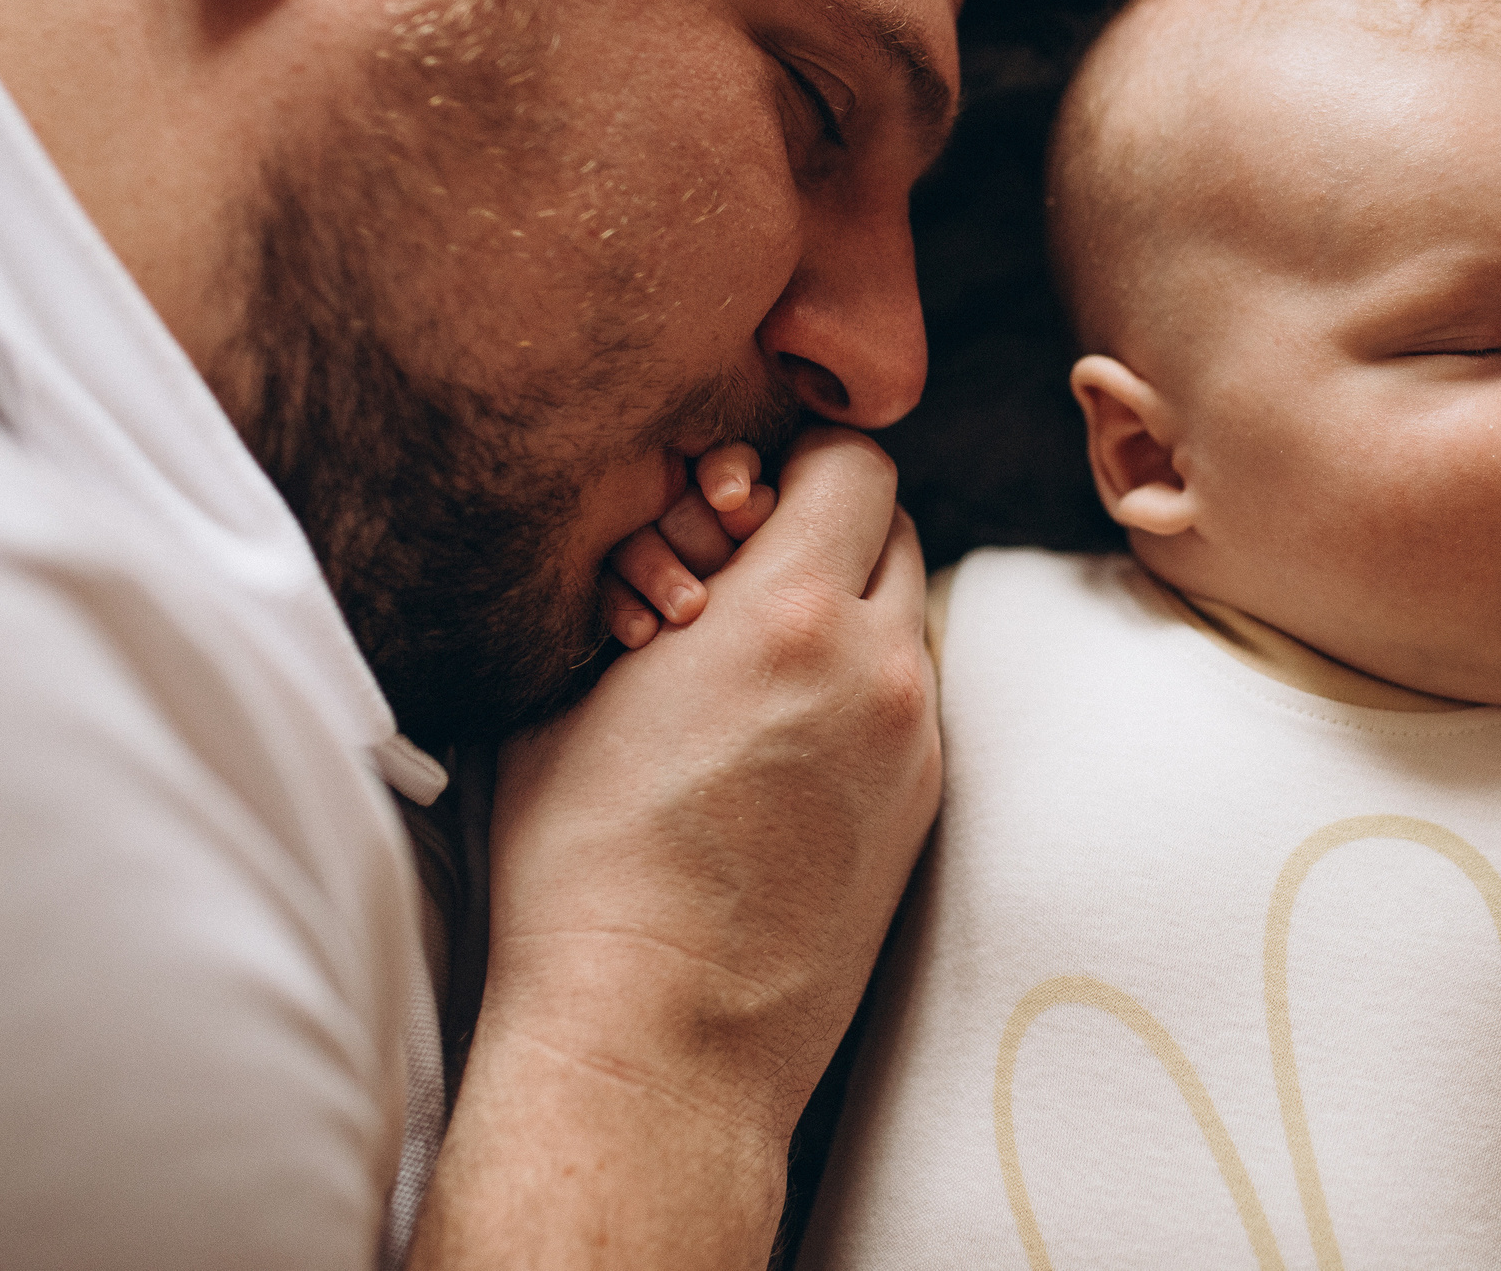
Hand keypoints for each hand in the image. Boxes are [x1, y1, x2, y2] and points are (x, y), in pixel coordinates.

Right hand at [414, 427, 938, 1267]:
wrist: (656, 1037)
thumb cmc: (582, 871)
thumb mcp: (573, 695)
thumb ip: (651, 594)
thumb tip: (681, 555)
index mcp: (788, 614)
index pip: (853, 463)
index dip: (795, 470)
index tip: (739, 508)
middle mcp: (876, 664)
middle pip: (896, 528)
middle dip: (826, 531)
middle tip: (744, 579)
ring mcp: (915, 739)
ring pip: (907, 614)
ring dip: (850, 611)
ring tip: (757, 670)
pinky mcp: (927, 805)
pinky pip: (911, 698)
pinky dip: (862, 688)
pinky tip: (785, 741)